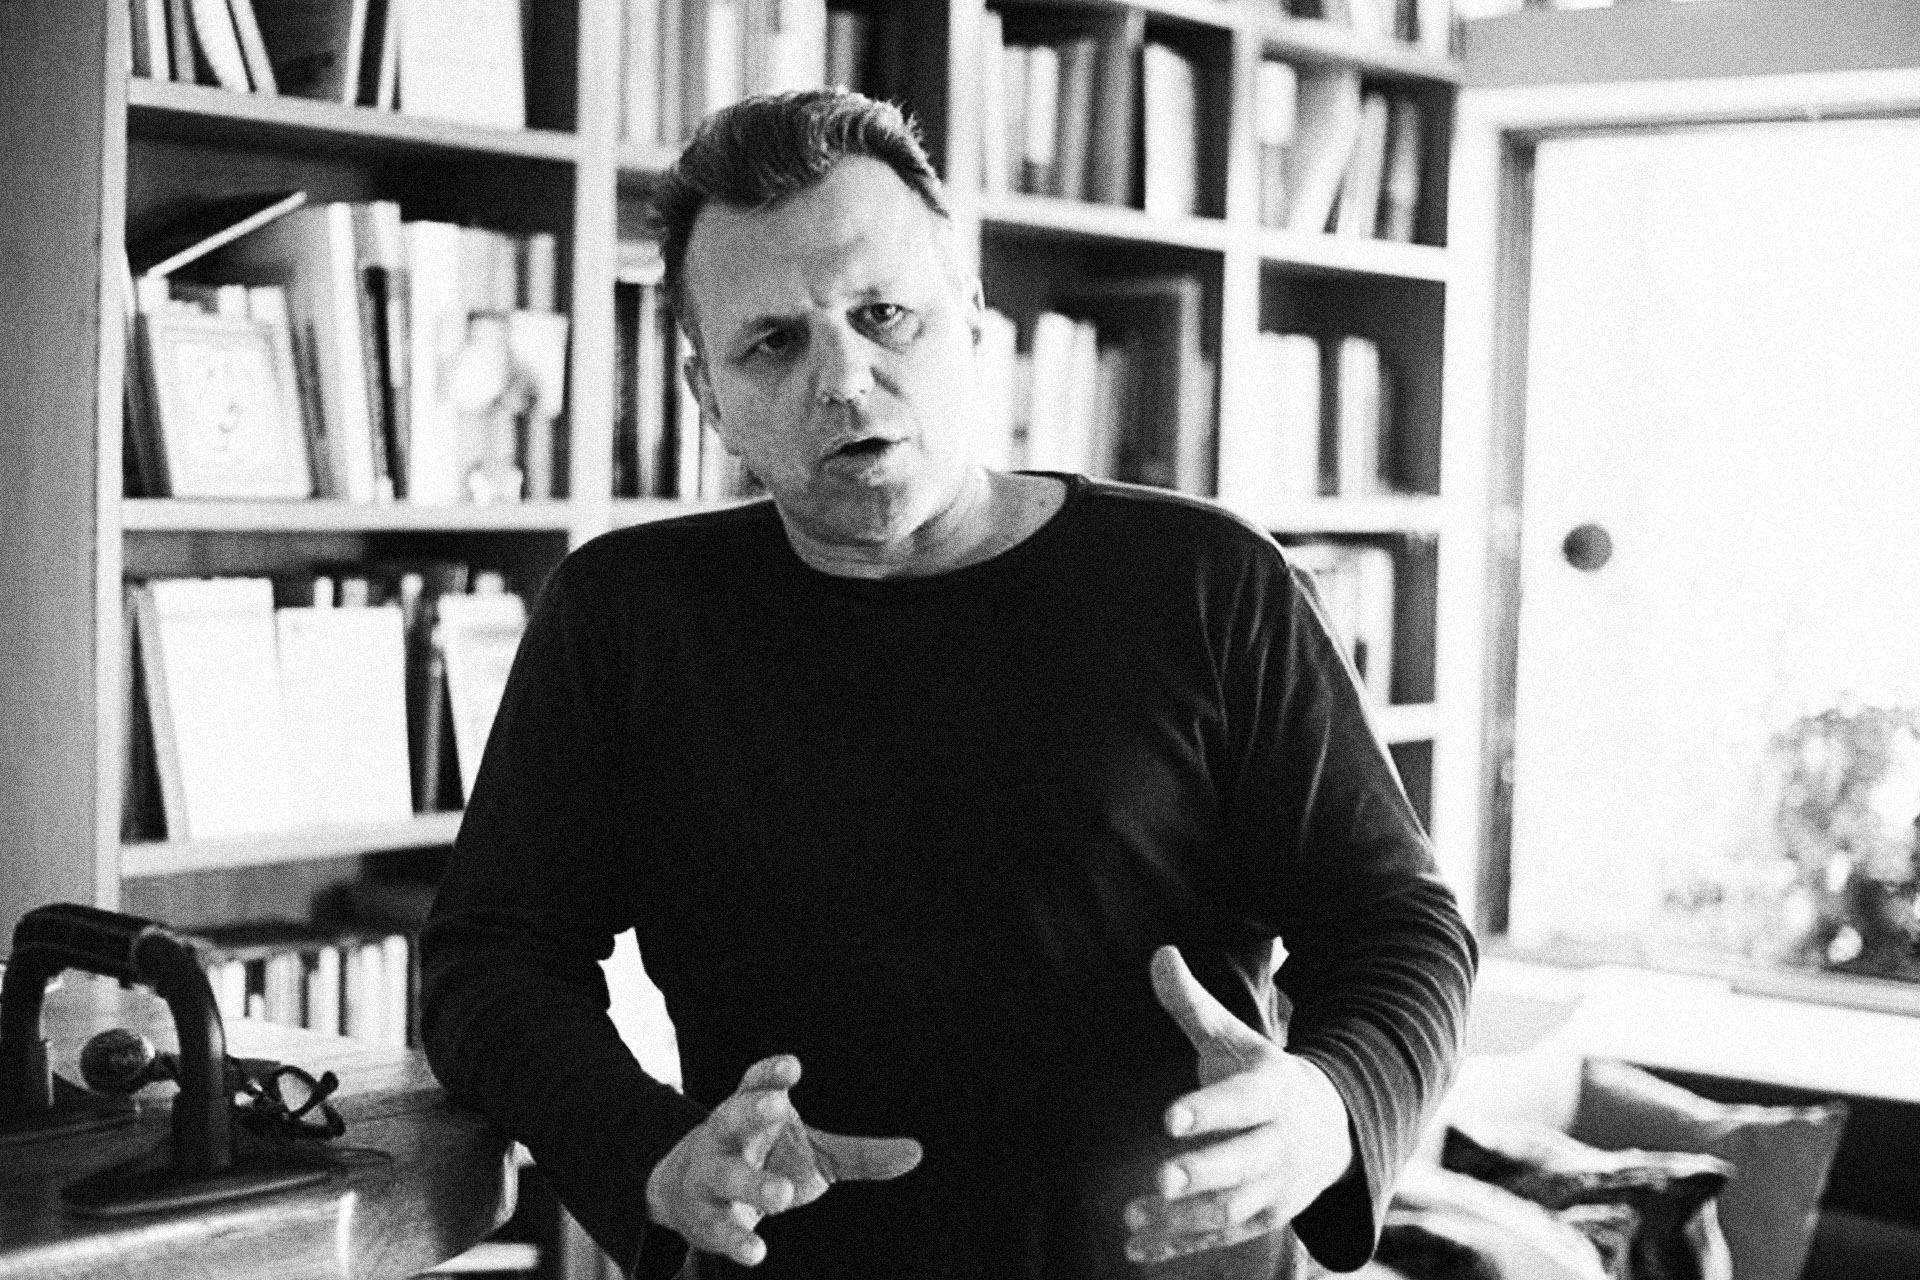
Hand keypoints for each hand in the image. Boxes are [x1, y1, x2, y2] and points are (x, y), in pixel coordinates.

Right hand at [645, 1054, 922, 1267]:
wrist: (689, 1192)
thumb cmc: (767, 1158)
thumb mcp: (814, 1151)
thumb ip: (861, 1153)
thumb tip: (917, 1152)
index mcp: (752, 1108)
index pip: (756, 1082)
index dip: (771, 1072)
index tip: (792, 1067)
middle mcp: (725, 1135)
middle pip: (732, 1117)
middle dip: (751, 1110)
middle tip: (777, 1107)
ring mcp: (709, 1175)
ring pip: (725, 1175)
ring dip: (752, 1183)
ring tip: (783, 1195)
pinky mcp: (704, 1217)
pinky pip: (718, 1227)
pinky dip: (737, 1240)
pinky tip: (758, 1252)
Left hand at [1124, 946, 1354, 1266]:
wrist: (1334, 1130)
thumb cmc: (1265, 1076)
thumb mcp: (1237, 1038)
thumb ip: (1194, 1004)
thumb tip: (1159, 952)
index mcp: (1271, 1094)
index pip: (1239, 1103)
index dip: (1207, 1110)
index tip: (1168, 1116)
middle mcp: (1276, 1146)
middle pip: (1240, 1164)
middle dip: (1202, 1173)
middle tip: (1161, 1178)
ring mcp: (1271, 1188)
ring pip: (1228, 1209)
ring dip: (1182, 1217)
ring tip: (1131, 1217)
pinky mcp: (1258, 1220)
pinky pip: (1216, 1237)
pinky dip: (1177, 1246)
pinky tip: (1133, 1250)